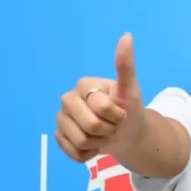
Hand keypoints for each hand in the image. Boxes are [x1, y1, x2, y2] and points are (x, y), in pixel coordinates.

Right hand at [55, 33, 146, 161]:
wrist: (128, 134)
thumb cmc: (129, 110)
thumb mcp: (131, 90)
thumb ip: (126, 66)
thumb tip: (127, 36)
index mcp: (83, 85)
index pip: (102, 108)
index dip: (116, 116)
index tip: (120, 112)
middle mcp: (68, 99)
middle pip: (89, 126)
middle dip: (108, 130)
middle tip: (112, 125)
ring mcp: (61, 118)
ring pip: (80, 141)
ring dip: (99, 143)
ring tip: (103, 134)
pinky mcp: (59, 137)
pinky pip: (72, 152)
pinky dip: (88, 154)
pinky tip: (94, 145)